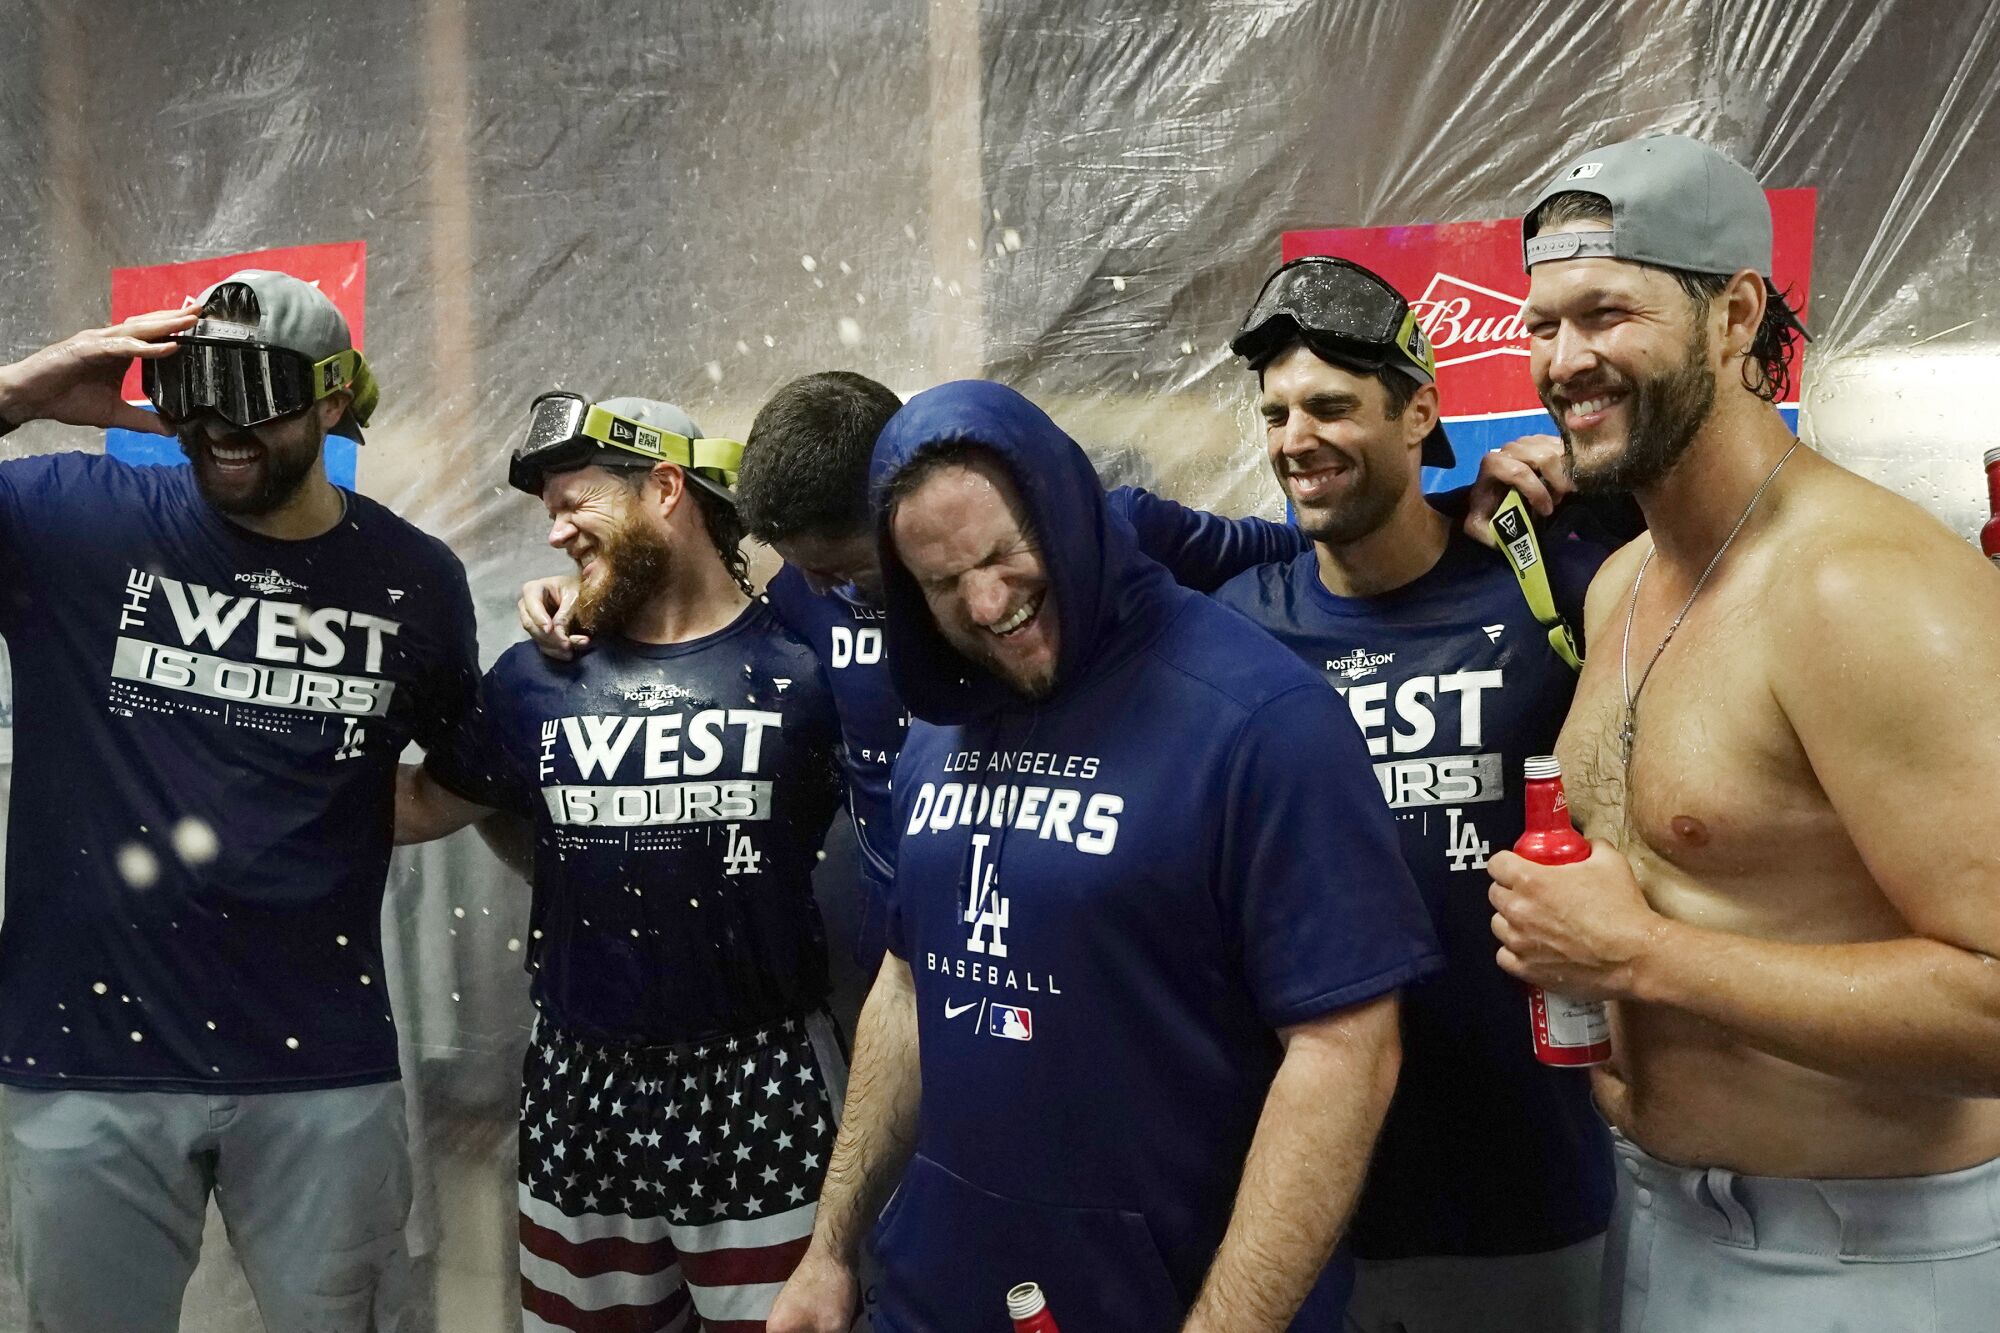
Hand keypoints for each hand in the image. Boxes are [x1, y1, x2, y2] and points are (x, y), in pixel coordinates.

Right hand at [0, 308, 197, 435]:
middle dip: (175, 318)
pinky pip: (121, 346)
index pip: (151, 336)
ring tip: (189, 321)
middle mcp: (110, 342)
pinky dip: (145, 346)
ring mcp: (98, 342)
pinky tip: (167, 346)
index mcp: (119, 353)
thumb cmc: (65, 400)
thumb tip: (170, 430)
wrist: (30, 399)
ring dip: (164, 324)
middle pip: (148, 325)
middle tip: (202, 311)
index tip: (200, 327)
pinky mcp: (86, 349)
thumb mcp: (113, 414)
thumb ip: (142, 420)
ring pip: (137, 329)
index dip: (174, 330)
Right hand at [517, 574, 587, 659]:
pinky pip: (543, 646)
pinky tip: (569, 654)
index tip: (549, 629)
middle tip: (567, 644)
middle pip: (530, 625)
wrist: (579, 595)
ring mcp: (531, 621)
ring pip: (537, 638)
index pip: (531, 604)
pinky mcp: (539, 634)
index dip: (539, 617)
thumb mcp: (574, 596)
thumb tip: (558, 631)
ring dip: (555, 647)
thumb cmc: (576, 589)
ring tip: (573, 649)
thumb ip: (565, 613)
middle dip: (549, 637)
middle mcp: (527, 606)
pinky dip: (556, 652)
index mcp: (533, 589)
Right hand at [767, 1245, 858, 1332]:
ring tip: (834, 1327)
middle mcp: (775, 1320)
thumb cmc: (829, 1291)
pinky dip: (816, 1327)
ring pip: (799, 1330)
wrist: (834, 1251)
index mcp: (776, 1330)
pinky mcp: (798, 1298)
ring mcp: (785, 1307)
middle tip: (834, 1330)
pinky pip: (804, 1322)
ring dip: (815, 1331)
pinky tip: (832, 1325)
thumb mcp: (832, 1329)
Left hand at [1463, 434, 1572, 545]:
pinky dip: (1569, 464)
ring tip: (1561, 493)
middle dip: (1556, 482)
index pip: (1519, 471)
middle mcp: (1510, 448)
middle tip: (1558, 501)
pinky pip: (1562, 447)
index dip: (1536, 492)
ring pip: (1556, 450)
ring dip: (1564, 475)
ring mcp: (1527, 441)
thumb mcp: (1479, 525)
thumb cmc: (1489, 510)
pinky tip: (1563, 481)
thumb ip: (1482, 531)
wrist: (1493, 495)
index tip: (1546, 511)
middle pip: (1543, 457)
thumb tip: (1497, 533)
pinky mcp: (1542, 440)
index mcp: (1493, 464)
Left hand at [1488, 840, 1661, 999]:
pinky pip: (1504, 956)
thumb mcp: (1610, 862)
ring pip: (1498, 925)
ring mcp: (1521, 942)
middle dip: (1510, 890)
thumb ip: (1592, 846)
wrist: (1636, 956)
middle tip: (1531, 893)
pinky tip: (1531, 947)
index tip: (1517, 866)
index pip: (1497, 864)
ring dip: (1511, 920)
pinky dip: (1514, 951)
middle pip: (1495, 894)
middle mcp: (1519, 911)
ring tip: (1533, 921)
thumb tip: (1587, 844)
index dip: (1507, 863)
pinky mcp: (1528, 970)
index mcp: (1532, 881)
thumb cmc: (1622, 910)